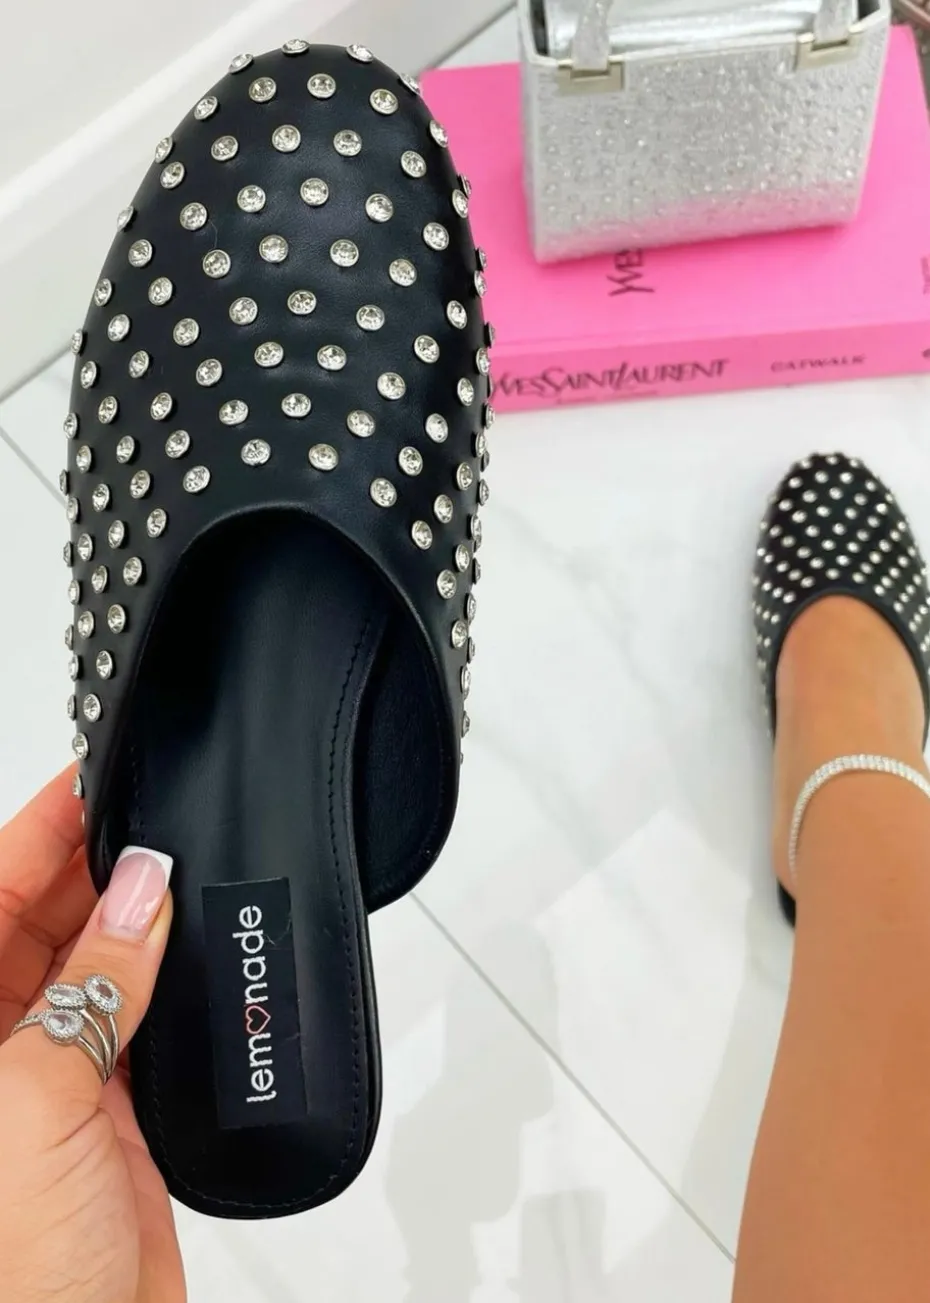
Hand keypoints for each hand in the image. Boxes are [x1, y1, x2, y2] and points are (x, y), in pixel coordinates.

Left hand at [0, 767, 182, 1302]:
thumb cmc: (15, 1272)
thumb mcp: (38, 1098)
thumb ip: (96, 985)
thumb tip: (140, 890)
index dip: (34, 836)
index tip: (89, 781)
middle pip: (39, 920)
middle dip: (92, 866)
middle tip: (152, 821)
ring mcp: (53, 1075)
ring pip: (98, 962)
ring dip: (136, 916)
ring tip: (180, 868)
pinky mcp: (110, 1106)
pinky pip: (140, 1011)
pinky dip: (169, 973)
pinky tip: (191, 945)